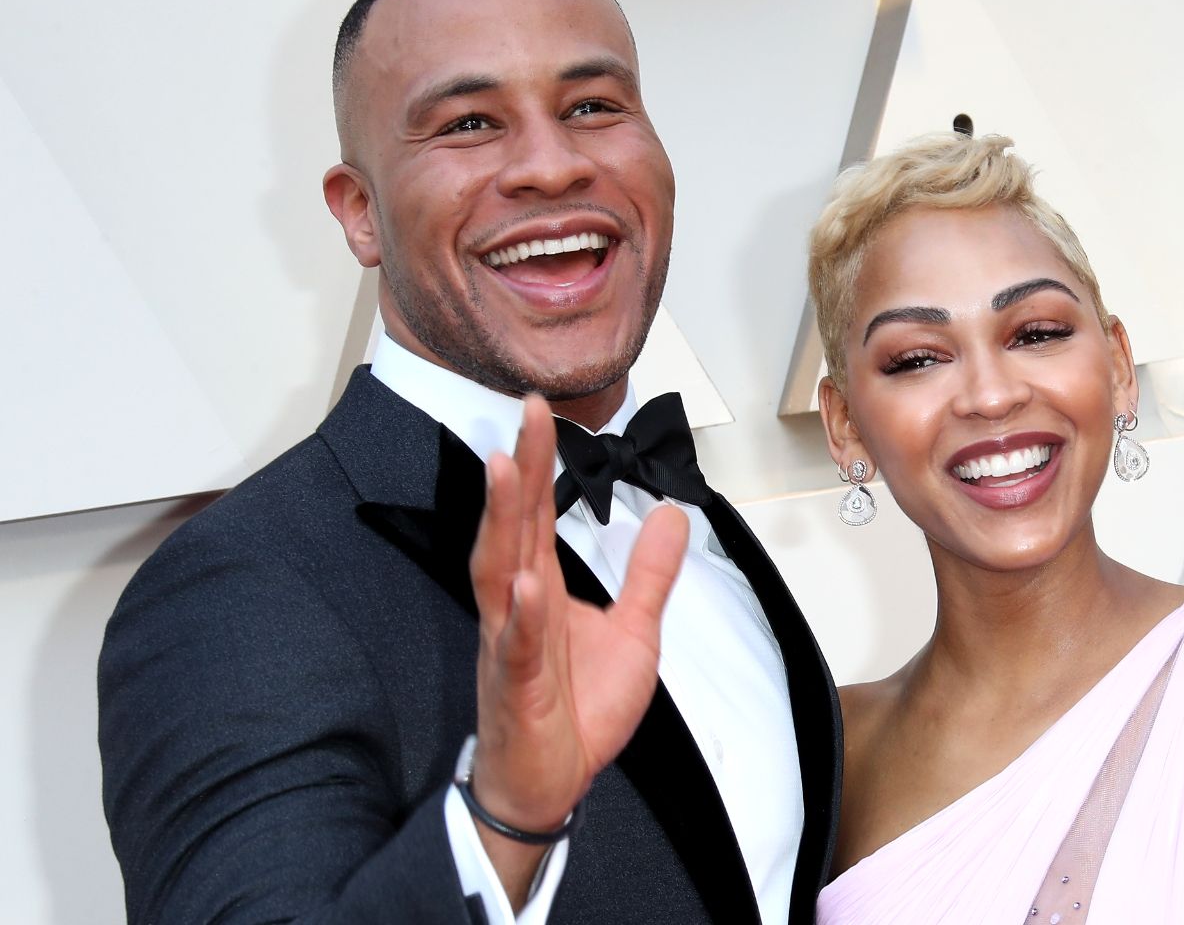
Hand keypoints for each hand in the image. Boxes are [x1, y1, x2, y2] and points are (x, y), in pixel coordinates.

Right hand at [469, 396, 685, 836]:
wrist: (553, 783)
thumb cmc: (578, 709)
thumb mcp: (634, 631)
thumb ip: (649, 574)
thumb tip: (673, 516)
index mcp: (542, 589)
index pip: (537, 513)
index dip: (538, 462)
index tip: (540, 411)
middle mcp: (517, 607)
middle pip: (514, 525)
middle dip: (519, 469)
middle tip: (527, 412)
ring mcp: (512, 645)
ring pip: (499, 572)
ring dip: (501, 520)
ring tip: (507, 469)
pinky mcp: (518, 688)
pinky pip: (520, 647)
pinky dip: (526, 615)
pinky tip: (530, 581)